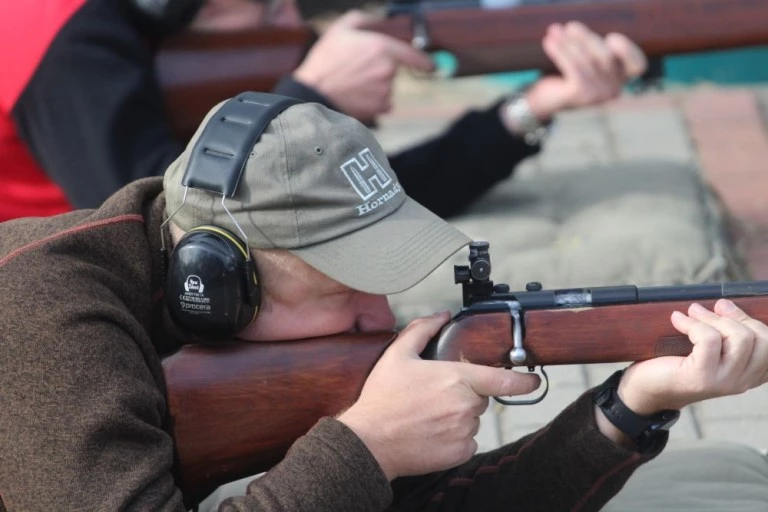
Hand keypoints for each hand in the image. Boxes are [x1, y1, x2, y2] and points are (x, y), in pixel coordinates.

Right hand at [292, 10, 433, 120]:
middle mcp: (388, 70)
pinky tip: (357, 95)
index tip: (431, 65)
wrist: (315, 93)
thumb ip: (361, 19)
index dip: (424, 61)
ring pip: (387, 86)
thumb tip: (373, 20)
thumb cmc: (325, 61)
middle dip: (379, 69)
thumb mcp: (340, 29)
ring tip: (352, 82)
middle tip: (357, 69)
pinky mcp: (380, 107)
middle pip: (393, 70)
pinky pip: (383, 102)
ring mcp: (386, 90)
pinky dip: (373, 100)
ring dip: (375, 85)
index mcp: (382, 47)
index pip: (413, 55)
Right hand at [337, 311, 539, 479]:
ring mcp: (464, 431)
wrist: (369, 441)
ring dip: (458, 417)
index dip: (524, 380)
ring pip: (472, 420)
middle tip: (434, 397)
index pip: (503, 379)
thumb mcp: (396, 356)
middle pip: (480, 398)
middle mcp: (466, 406)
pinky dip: (454, 438)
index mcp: (456, 378)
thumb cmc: (382, 398)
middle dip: (464, 395)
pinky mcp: (459, 453)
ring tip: (427, 416)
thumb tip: (441, 315)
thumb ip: (422, 330)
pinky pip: (467, 442)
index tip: (534, 380)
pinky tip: (430, 433)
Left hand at [522, 21, 647, 121]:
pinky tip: (548, 41)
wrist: (546, 102)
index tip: (610, 38)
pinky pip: (572, 66)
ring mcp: (598, 95)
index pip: (637, 66)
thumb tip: (573, 30)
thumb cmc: (568, 77)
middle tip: (570, 27)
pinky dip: (560, 52)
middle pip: (606, 56)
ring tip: (554, 31)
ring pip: (586, 60)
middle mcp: (613, 90)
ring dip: (568, 42)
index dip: (628, 50)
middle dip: (587, 39)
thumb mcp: (586, 61)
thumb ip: (591, 47)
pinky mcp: (580, 94)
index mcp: (620, 80)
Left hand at [618, 299, 767, 415]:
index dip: (749, 320)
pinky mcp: (702, 377)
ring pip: (739, 337)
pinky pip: (709, 339)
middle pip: (760, 338)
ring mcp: (724, 381)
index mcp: (750, 374)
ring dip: (711, 318)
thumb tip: (726, 304)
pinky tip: (677, 320)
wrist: (647, 388)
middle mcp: (743, 381)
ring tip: (691, 313)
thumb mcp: (708, 349)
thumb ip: (724, 333)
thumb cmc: (676, 363)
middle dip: (733, 316)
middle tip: (705, 310)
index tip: (724, 310)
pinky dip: (692, 324)